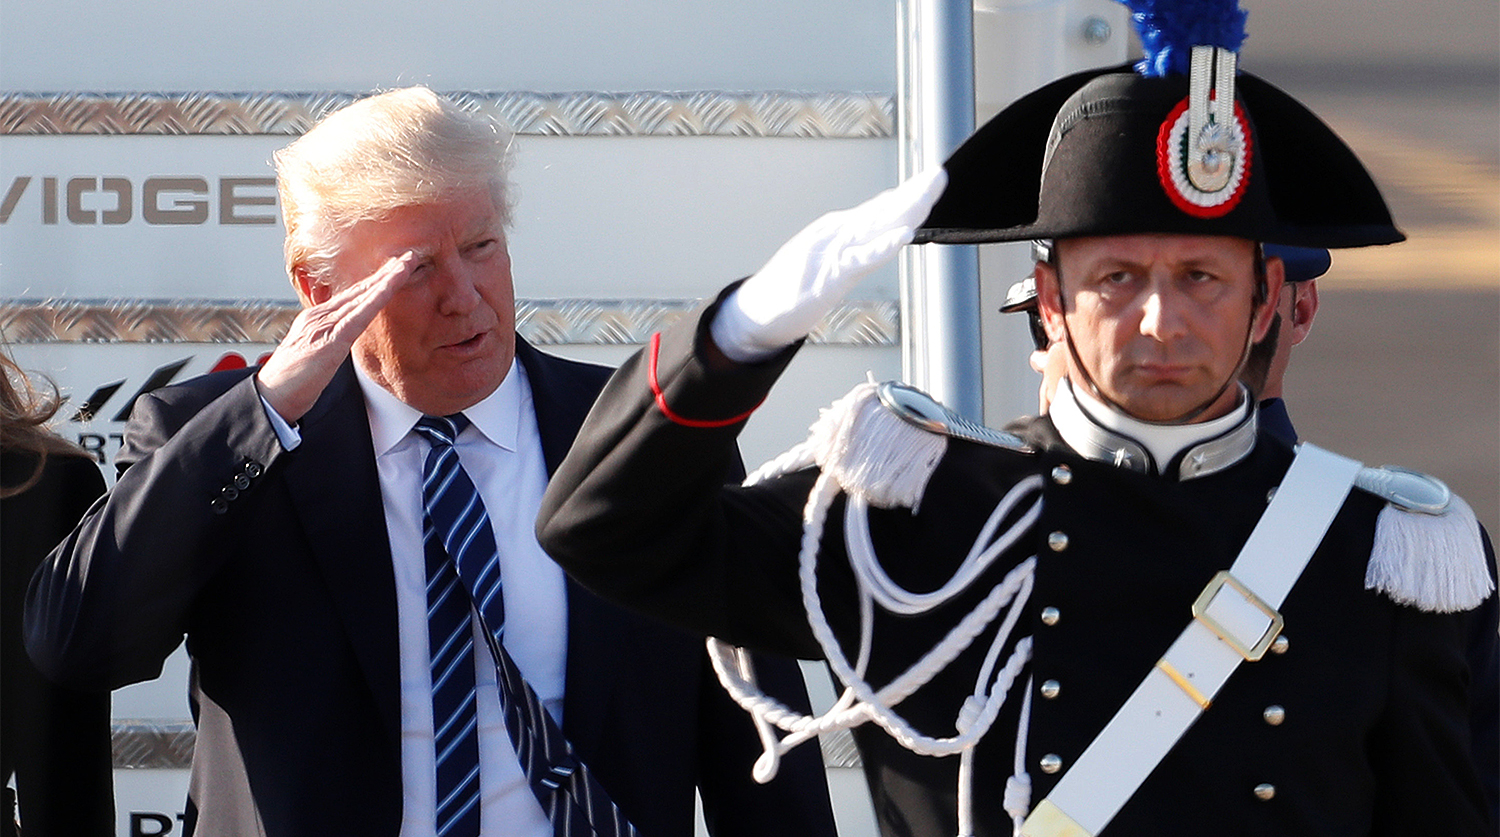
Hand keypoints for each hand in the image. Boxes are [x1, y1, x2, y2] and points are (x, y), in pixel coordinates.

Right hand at [256, 252, 416, 422]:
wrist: (272, 395)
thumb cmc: (293, 379)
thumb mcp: (316, 352)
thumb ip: (332, 339)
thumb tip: (348, 336)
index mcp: (318, 317)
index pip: (353, 294)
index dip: (376, 280)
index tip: (397, 267)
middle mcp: (320, 315)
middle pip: (360, 289)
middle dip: (386, 272)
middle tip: (410, 256)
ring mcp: (323, 325)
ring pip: (362, 297)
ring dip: (387, 279)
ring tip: (407, 264)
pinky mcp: (329, 341)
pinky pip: (358, 316)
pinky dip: (376, 300)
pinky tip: (389, 288)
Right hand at [711, 168, 947, 362]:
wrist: (756, 313)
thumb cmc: (793, 287)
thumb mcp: (830, 259)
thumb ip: (856, 241)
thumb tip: (886, 223)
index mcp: (842, 231)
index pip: (883, 209)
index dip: (910, 194)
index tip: (934, 178)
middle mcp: (839, 234)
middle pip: (884, 211)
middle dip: (914, 194)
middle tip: (938, 175)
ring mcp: (833, 252)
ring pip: (875, 227)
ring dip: (904, 210)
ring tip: (926, 192)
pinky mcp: (829, 276)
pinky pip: (861, 259)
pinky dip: (883, 246)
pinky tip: (902, 236)